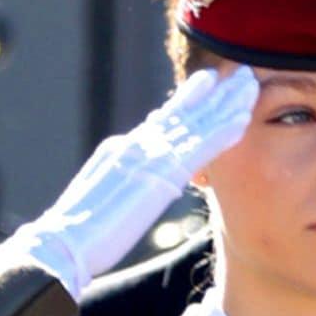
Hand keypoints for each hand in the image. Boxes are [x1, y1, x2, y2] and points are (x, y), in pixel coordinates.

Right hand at [16, 65, 257, 298]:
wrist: (64, 242)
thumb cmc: (79, 228)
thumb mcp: (103, 191)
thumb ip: (123, 173)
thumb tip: (136, 168)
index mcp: (124, 148)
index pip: (163, 119)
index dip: (189, 99)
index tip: (209, 82)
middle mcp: (138, 145)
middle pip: (184, 113)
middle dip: (214, 93)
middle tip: (241, 74)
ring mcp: (149, 158)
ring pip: (196, 125)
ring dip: (226, 104)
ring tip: (250, 85)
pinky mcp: (159, 178)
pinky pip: (199, 150)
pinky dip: (221, 133)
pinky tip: (243, 121)